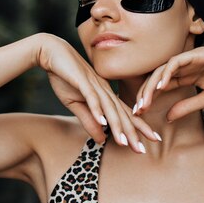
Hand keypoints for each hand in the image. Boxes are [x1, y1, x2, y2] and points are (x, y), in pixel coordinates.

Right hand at [36, 33, 160, 152]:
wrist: (51, 52)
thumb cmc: (64, 77)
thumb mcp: (75, 104)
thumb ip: (89, 121)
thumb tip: (102, 140)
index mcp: (105, 94)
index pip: (125, 113)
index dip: (138, 127)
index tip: (152, 140)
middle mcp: (104, 90)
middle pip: (121, 113)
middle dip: (133, 132)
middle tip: (143, 150)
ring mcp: (94, 85)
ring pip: (109, 107)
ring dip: (117, 125)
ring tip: (124, 143)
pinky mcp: (82, 80)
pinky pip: (92, 97)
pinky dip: (97, 110)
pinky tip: (103, 122)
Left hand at [134, 40, 203, 121]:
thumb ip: (187, 106)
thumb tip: (168, 118)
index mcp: (184, 78)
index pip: (160, 88)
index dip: (149, 100)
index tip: (140, 114)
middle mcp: (181, 68)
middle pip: (156, 80)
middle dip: (145, 95)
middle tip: (137, 111)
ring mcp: (186, 60)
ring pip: (161, 71)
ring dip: (151, 87)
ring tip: (145, 103)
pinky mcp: (194, 54)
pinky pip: (174, 62)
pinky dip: (166, 73)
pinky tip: (161, 87)